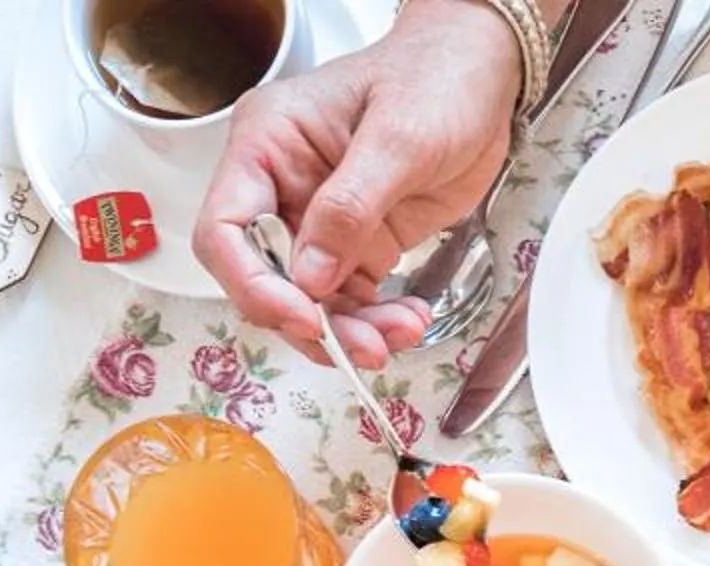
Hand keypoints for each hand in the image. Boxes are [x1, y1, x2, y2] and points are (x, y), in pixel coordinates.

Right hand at [191, 0, 520, 367]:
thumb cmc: (436, 77)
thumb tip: (311, 276)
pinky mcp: (357, 244)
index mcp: (267, 144)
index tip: (303, 314)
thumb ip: (350, 207)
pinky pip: (350, 301)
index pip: (226, 229)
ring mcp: (319, 220)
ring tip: (399, 334)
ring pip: (310, 301)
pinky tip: (408, 320)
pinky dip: (375, 322)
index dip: (254, 283)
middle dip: (310, 321)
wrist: (484, 74)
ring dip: (349, 332)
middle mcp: (282, 186)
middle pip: (264, 278)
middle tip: (362, 346)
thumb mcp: (397, 137)